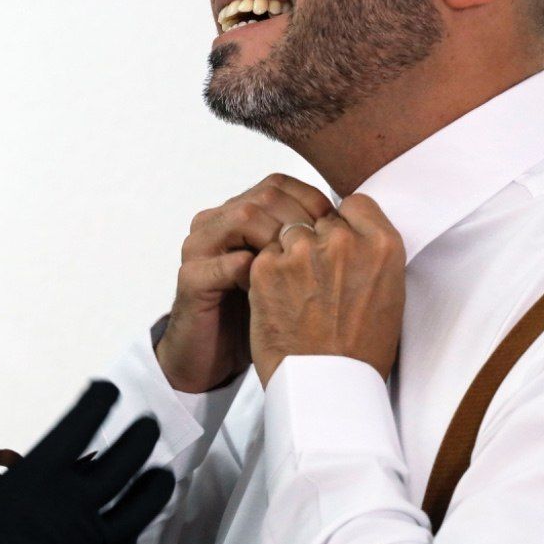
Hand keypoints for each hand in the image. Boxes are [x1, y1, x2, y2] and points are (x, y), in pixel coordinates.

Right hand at [0, 382, 175, 543]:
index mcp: (37, 476)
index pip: (81, 423)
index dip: (100, 401)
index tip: (108, 390)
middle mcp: (74, 503)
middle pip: (125, 458)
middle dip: (141, 435)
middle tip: (149, 424)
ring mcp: (93, 543)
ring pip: (141, 504)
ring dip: (154, 484)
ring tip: (160, 473)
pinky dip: (131, 537)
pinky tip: (132, 532)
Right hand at [158, 174, 334, 391]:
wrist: (215, 357)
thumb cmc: (260, 316)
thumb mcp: (286, 272)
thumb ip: (304, 242)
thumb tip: (353, 220)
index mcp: (236, 214)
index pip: (277, 186)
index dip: (313, 200)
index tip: (342, 226)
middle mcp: (214, 223)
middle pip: (262, 196)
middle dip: (303, 218)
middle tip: (328, 246)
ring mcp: (199, 249)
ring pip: (243, 218)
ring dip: (283, 239)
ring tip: (306, 265)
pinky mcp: (191, 280)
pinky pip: (224, 264)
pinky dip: (256, 271)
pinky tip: (279, 289)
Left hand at [247, 193, 405, 385]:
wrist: (325, 385)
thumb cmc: (361, 348)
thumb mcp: (388, 293)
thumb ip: (370, 254)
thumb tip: (354, 231)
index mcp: (382, 244)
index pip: (356, 204)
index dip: (344, 222)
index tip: (338, 243)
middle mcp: (343, 240)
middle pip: (319, 218)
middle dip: (315, 241)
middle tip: (316, 279)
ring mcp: (302, 251)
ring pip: (288, 232)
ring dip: (288, 254)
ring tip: (297, 292)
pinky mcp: (267, 266)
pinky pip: (264, 254)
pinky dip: (266, 272)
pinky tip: (278, 300)